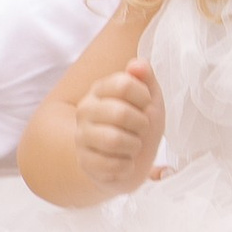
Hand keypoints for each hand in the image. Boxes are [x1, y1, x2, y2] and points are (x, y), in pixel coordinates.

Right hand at [74, 60, 162, 196]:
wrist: (128, 159)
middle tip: (141, 129)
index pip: (124, 84)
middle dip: (141, 125)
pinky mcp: (85, 162)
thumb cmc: (137, 124)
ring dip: (134, 146)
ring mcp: (82, 136)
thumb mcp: (148, 99)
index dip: (144, 98)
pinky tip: (124, 162)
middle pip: (120, 113)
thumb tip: (138, 64)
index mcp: (100, 89)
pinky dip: (126, 166)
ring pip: (114, 140)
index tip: (146, 106)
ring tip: (133, 146)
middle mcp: (86, 110)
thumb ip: (145, 77)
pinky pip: (111, 165)